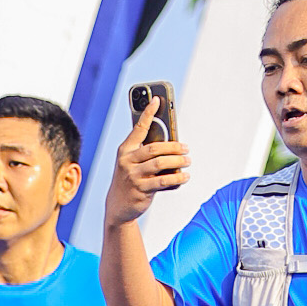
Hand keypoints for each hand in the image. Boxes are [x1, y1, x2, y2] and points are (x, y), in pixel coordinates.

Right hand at [105, 102, 189, 227]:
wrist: (118, 206)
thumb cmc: (131, 179)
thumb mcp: (133, 163)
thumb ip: (146, 152)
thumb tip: (172, 143)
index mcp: (125, 149)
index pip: (138, 128)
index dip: (148, 113)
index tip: (157, 99)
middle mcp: (126, 160)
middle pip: (155, 148)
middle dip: (174, 147)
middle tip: (186, 148)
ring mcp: (133, 175)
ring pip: (160, 163)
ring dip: (178, 161)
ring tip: (188, 161)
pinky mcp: (141, 189)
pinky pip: (163, 181)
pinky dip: (177, 178)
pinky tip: (185, 176)